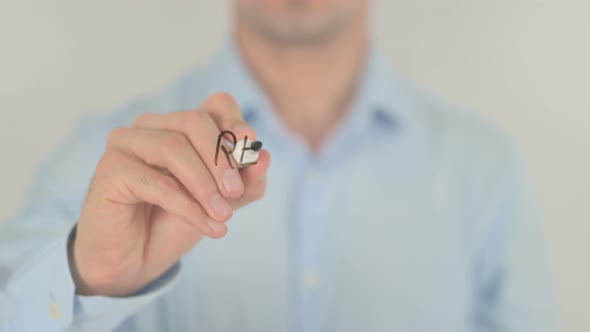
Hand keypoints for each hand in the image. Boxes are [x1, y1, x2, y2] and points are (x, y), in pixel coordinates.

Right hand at [69, 93, 270, 296]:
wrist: (135, 260)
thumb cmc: (175, 222)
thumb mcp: (222, 201)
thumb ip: (245, 181)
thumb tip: (264, 157)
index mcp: (181, 125)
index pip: (216, 104)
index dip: (236, 122)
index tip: (251, 149)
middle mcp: (151, 126)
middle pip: (194, 121)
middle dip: (221, 159)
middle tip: (236, 193)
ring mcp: (126, 143)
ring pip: (173, 147)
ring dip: (205, 185)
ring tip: (224, 215)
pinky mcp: (110, 170)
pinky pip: (156, 182)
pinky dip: (188, 207)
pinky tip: (210, 226)